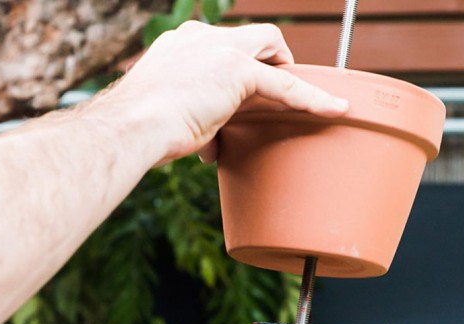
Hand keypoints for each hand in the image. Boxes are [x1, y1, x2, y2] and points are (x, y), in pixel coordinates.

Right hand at [111, 20, 348, 164]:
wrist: (131, 128)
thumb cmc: (141, 134)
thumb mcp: (168, 117)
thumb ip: (195, 120)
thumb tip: (211, 148)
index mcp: (180, 45)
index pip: (222, 46)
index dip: (241, 66)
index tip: (244, 92)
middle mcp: (200, 38)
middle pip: (252, 36)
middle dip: (271, 61)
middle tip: (279, 92)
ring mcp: (219, 50)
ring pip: (271, 46)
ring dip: (289, 72)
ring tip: (306, 100)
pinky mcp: (237, 71)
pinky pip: (284, 83)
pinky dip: (311, 97)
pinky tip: (333, 109)